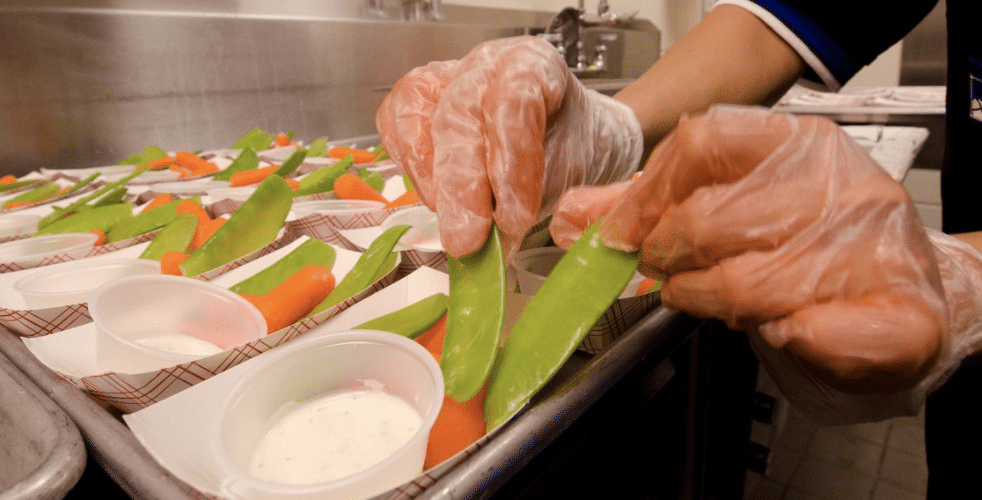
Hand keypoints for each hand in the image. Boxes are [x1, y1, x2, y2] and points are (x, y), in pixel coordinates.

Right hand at [376, 35, 642, 257]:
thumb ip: (534, 204)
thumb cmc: (569, 150)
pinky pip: (395, 122)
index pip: (513, 103)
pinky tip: (432, 200)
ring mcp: (445, 77)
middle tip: (468, 241)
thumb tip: (495, 248)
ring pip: (418, 115)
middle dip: (462, 187)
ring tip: (454, 229)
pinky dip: (407, 165)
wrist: (565, 137)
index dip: (510, 163)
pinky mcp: (416, 99)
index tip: (514, 220)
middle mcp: (484, 64)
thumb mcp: (568, 177)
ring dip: (431, 181)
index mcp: (533, 64)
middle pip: (458, 116)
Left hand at [552, 106, 947, 395]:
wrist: (907, 290)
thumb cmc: (809, 244)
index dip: (646, 196)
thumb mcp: (730, 205)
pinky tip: (782, 330)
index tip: (623, 235)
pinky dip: (786, 340)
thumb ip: (650, 208)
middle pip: (711, 218)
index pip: (700, 146)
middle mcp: (839, 184)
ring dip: (708, 303)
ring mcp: (875, 244)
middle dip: (668, 259)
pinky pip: (817, 333)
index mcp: (795, 142)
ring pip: (747, 284)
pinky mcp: (902, 311)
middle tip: (667, 275)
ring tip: (712, 299)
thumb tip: (577, 216)